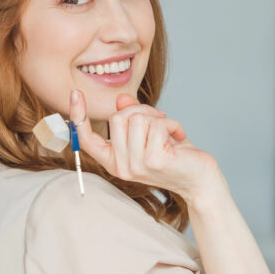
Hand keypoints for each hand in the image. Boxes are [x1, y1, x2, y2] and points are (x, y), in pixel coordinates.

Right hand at [70, 89, 220, 203]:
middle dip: (141, 110)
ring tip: (169, 132)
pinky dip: (171, 124)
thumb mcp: (150, 134)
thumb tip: (121, 99)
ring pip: (137, 118)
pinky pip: (155, 124)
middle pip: (118, 117)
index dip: (78, 116)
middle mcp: (121, 166)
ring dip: (158, 117)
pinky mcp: (154, 160)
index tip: (75, 94)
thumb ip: (134, 117)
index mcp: (114, 161)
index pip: (87, 140)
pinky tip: (178, 137)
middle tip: (159, 121)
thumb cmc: (176, 157)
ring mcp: (136, 165)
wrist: (199, 179)